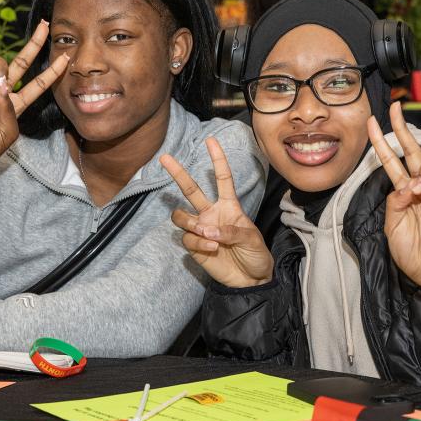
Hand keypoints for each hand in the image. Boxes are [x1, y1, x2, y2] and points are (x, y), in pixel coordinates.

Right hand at [0, 20, 69, 178]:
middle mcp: (4, 91)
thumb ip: (10, 110)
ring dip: (1, 75)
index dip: (52, 71)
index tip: (66, 58)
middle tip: (45, 26)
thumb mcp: (8, 132)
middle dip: (34, 45)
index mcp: (18, 103)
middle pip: (21, 62)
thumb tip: (3, 86)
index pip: (39, 83)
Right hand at [160, 137, 272, 288]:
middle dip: (177, 173)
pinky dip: (198, 243)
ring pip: (181, 216)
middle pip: (191, 189)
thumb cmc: (255, 254)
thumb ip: (231, 230)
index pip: (222, 178)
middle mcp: (211, 213)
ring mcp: (201, 229)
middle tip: (164, 158)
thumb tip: (207, 230)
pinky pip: (187, 238)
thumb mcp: (251, 238)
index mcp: (229, 205)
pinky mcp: (194, 246)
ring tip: (206, 234)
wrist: (251, 280)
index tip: (210, 141)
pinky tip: (211, 249)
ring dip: (190, 223)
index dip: (217, 159)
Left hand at [367, 102, 420, 301]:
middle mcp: (418, 186)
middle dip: (402, 127)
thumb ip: (393, 201)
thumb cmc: (410, 250)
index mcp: (403, 192)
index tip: (371, 122)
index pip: (393, 160)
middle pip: (413, 149)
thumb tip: (403, 186)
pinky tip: (420, 192)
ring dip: (420, 167)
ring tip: (412, 188)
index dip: (382, 141)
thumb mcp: (391, 224)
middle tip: (394, 107)